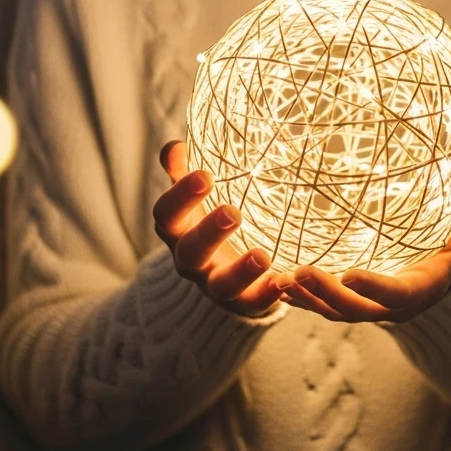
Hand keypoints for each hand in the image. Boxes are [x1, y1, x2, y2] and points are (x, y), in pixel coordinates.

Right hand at [152, 140, 284, 318]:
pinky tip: (284, 281)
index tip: (204, 175)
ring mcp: (214, 284)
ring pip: (221, 285)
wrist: (217, 272)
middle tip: (232, 212)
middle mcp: (190, 260)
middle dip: (209, 233)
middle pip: (190, 252)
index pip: (166, 214)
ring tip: (262, 255)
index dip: (180, 197)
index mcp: (176, 230)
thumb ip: (181, 170)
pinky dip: (267, 295)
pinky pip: (253, 304)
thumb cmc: (203, 220)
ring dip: (241, 271)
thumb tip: (176, 147)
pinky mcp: (242, 302)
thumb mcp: (190, 196)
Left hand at [272, 204, 450, 323]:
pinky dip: (301, 299)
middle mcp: (389, 308)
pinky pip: (322, 307)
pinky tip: (276, 285)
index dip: (373, 288)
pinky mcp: (351, 305)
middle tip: (298, 271)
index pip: (394, 294)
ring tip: (278, 280)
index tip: (349, 275)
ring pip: (332, 312)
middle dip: (325, 293)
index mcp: (417, 291)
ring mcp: (368, 310)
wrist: (439, 280)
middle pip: (354, 309)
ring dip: (305, 298)